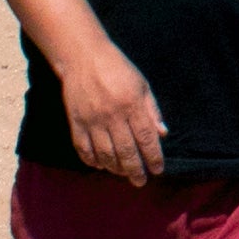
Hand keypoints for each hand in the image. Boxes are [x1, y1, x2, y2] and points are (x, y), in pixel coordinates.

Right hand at [56, 47, 166, 183]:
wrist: (83, 57)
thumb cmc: (118, 69)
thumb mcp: (142, 85)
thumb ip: (152, 110)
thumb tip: (162, 134)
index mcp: (132, 105)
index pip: (146, 139)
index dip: (153, 157)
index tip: (158, 170)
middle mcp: (113, 116)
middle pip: (126, 151)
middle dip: (135, 170)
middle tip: (140, 181)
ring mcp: (92, 120)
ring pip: (105, 154)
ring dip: (115, 168)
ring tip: (123, 173)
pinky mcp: (76, 122)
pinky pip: (84, 149)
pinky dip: (92, 161)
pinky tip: (101, 165)